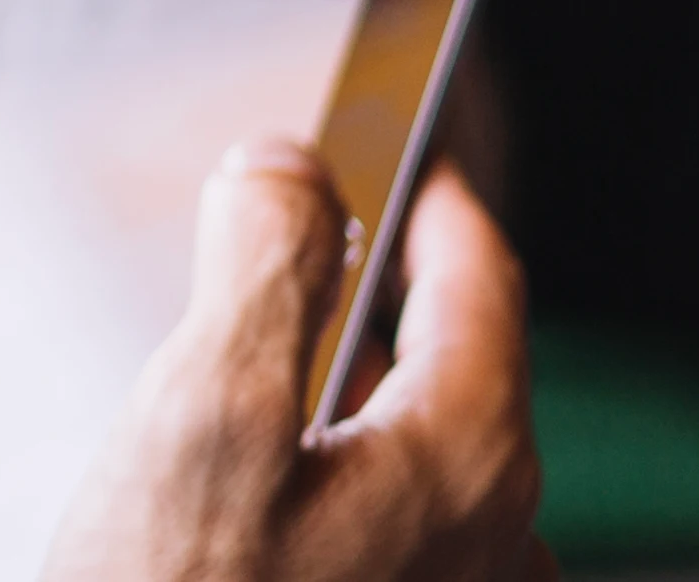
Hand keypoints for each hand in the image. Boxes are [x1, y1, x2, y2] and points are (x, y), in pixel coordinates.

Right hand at [41, 146, 550, 581]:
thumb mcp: (202, 412)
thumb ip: (259, 265)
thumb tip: (289, 168)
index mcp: (467, 459)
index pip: (481, 283)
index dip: (434, 203)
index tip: (403, 157)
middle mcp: (495, 541)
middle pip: (462, 374)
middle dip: (383, 305)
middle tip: (306, 257)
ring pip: (434, 465)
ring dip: (367, 406)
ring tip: (277, 382)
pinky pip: (408, 540)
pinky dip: (355, 490)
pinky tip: (275, 510)